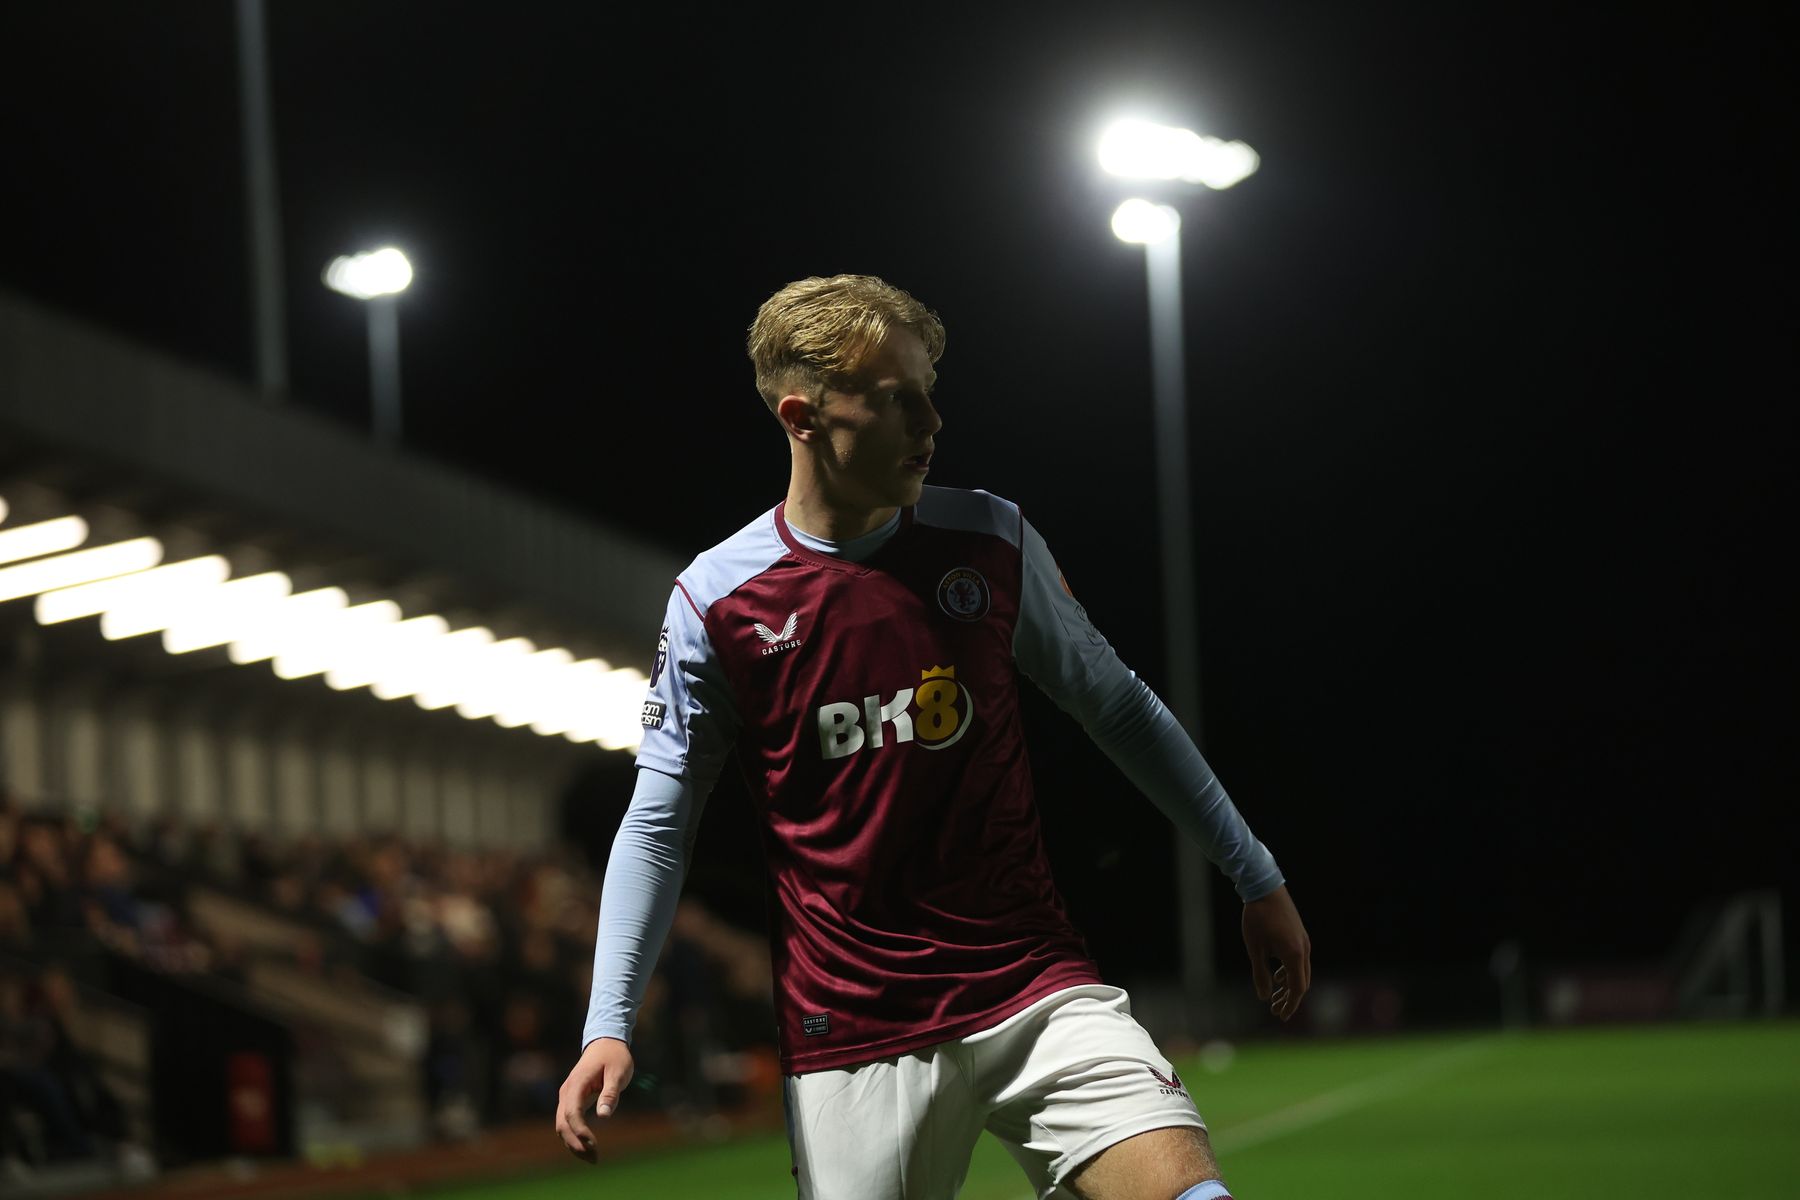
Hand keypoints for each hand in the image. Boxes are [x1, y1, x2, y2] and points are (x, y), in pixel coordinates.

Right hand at [555, 1036, 634, 1162]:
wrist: (605, 1043)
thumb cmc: (614, 1057)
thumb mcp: (618, 1072)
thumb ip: (611, 1093)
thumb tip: (604, 1116)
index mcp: (577, 1083)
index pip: (572, 1112)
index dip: (580, 1131)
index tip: (593, 1144)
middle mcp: (567, 1091)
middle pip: (562, 1123)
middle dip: (576, 1143)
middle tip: (594, 1158)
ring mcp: (566, 1096)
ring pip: (562, 1126)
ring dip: (574, 1143)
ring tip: (592, 1158)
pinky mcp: (571, 1101)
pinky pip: (567, 1122)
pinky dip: (574, 1137)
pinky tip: (586, 1147)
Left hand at [1242, 884, 1310, 1021]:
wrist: (1266, 888)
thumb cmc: (1257, 918)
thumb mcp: (1255, 949)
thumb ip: (1260, 974)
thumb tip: (1263, 997)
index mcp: (1294, 955)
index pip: (1297, 988)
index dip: (1290, 1005)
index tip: (1281, 1016)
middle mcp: (1304, 950)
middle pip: (1302, 982)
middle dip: (1290, 999)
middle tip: (1276, 1010)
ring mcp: (1304, 942)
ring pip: (1301, 971)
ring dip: (1289, 986)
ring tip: (1274, 997)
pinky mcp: (1299, 936)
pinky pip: (1298, 960)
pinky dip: (1289, 972)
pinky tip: (1277, 976)